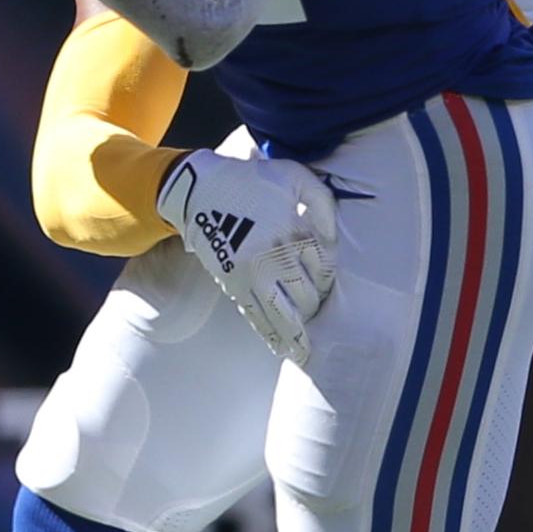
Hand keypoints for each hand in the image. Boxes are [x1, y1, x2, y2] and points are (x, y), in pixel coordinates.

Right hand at [162, 147, 339, 366]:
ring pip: (283, 315)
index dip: (327, 277)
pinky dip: (269, 334)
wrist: (200, 190)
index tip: (324, 279)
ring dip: (296, 336)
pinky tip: (280, 347)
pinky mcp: (233, 284)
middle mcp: (276, 259)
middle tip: (316, 308)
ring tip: (306, 354)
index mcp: (295, 232)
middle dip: (315, 305)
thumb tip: (332, 236)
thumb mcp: (294, 177)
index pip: (324, 268)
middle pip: (307, 296)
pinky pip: (255, 316)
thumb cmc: (251, 181)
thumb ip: (321, 203)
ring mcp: (253, 275)